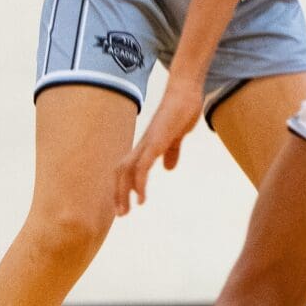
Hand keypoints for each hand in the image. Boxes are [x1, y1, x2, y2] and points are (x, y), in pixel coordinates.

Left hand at [115, 74, 205, 214]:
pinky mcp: (156, 141)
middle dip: (118, 194)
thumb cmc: (182, 110)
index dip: (123, 186)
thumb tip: (168, 167)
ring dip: (124, 192)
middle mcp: (142, 145)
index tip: (125, 204)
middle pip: (120, 171)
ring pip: (127, 171)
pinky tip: (141, 197)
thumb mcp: (177, 136)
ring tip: (127, 211)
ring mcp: (148, 142)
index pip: (126, 168)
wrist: (186, 91)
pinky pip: (142, 166)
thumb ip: (171, 150)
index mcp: (147, 145)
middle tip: (121, 214)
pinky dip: (139, 183)